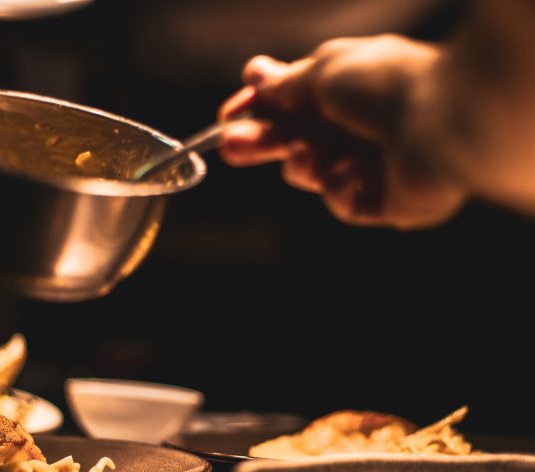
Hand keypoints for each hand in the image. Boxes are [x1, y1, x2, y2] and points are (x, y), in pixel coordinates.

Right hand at [218, 34, 467, 229]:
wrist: (441, 123)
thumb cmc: (386, 85)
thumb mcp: (325, 72)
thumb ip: (286, 83)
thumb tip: (255, 75)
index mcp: (346, 92)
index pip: (291, 104)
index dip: (257, 111)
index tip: (226, 118)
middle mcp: (355, 128)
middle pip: (294, 141)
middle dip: (261, 142)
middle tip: (228, 146)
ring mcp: (368, 166)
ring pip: (312, 173)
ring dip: (302, 164)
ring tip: (307, 154)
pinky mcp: (381, 202)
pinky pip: (341, 201)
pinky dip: (340, 186)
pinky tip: (353, 172)